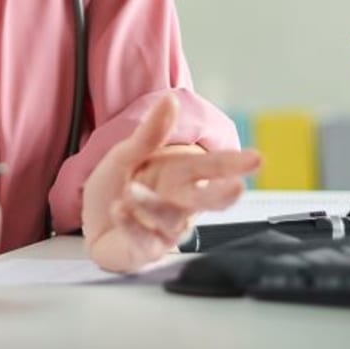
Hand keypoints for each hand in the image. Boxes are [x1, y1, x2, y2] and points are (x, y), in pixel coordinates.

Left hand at [82, 94, 261, 273]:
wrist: (91, 221)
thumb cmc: (116, 186)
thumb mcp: (128, 154)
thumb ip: (150, 132)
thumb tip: (170, 99)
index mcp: (180, 176)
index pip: (211, 168)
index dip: (234, 164)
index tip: (257, 158)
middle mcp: (179, 203)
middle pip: (205, 200)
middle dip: (221, 194)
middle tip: (236, 188)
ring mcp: (166, 228)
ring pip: (170, 218)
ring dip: (152, 204)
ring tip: (131, 190)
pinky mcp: (146, 249)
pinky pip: (143, 238)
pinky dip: (131, 223)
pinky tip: (119, 209)